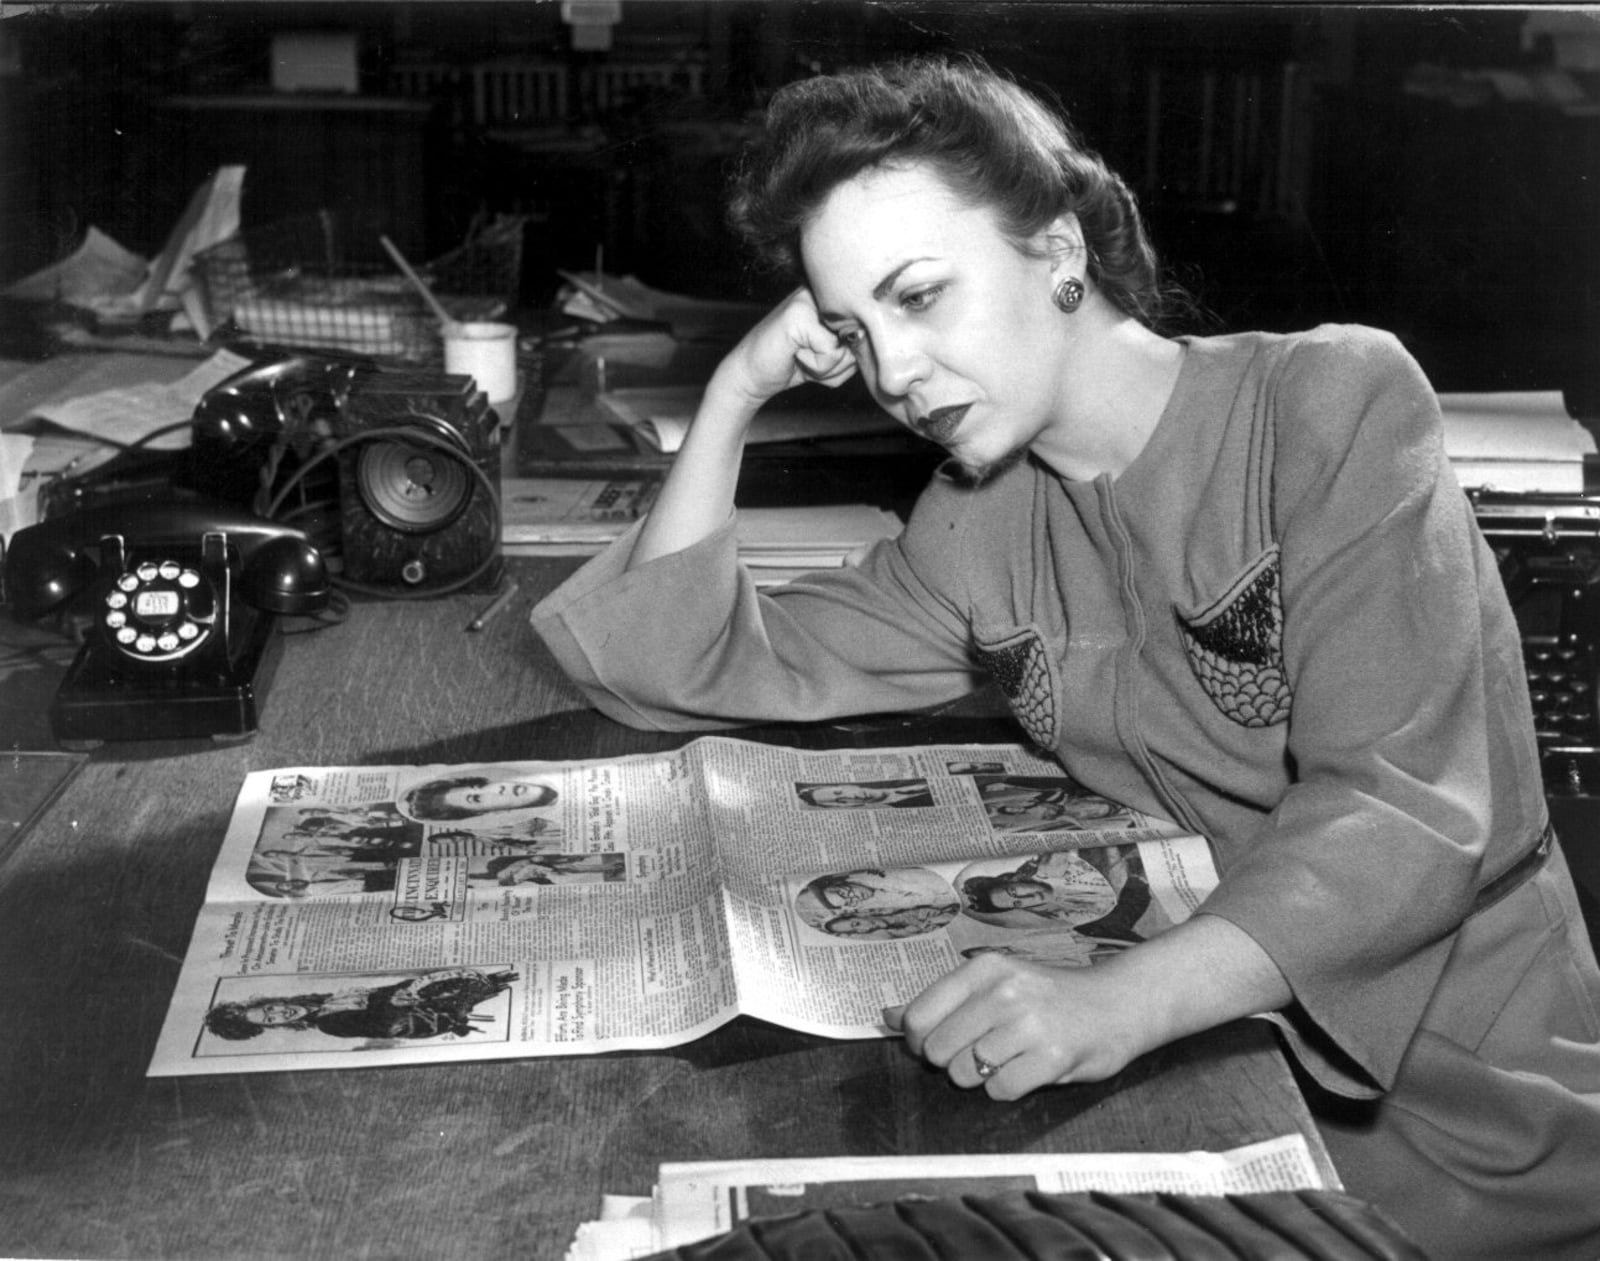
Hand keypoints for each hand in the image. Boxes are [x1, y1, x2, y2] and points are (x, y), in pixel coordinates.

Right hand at [714, 286, 856, 409]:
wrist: (751, 375)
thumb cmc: (794, 365)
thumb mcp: (834, 355)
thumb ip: (857, 347)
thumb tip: (867, 341)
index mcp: (834, 298)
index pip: (867, 329)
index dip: (851, 355)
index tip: (823, 355)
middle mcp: (823, 293)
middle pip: (860, 338)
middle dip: (839, 364)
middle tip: (811, 359)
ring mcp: (809, 300)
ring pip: (846, 346)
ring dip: (827, 367)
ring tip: (802, 357)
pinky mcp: (798, 314)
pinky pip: (830, 352)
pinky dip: (816, 366)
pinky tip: (795, 355)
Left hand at [883, 951, 1153, 1099]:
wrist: (1118, 1004)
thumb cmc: (1049, 997)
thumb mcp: (995, 984)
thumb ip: (941, 1001)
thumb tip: (886, 1016)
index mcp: (984, 968)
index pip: (919, 1016)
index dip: (920, 1041)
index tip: (939, 1043)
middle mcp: (1004, 990)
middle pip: (939, 1050)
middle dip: (953, 1062)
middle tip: (983, 1052)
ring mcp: (1029, 1022)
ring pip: (966, 1074)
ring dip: (982, 1078)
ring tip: (1009, 1058)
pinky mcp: (1052, 1056)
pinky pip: (1001, 1091)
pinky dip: (1009, 1089)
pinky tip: (1028, 1070)